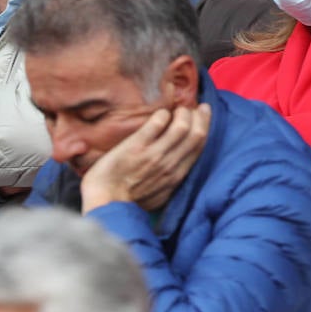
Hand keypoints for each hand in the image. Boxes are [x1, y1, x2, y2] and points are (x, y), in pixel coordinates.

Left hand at [80, 103, 211, 211]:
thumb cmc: (129, 201)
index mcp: (176, 176)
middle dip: (198, 116)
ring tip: (176, 110)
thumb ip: (170, 179)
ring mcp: (154, 155)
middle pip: (195, 134)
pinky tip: (160, 114)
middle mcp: (169, 165)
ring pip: (181, 127)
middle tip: (194, 108)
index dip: (204, 125)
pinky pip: (157, 123)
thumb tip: (177, 164)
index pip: (199, 145)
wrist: (106, 204)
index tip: (202, 114)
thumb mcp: (158, 194)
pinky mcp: (136, 147)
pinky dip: (162, 114)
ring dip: (182, 113)